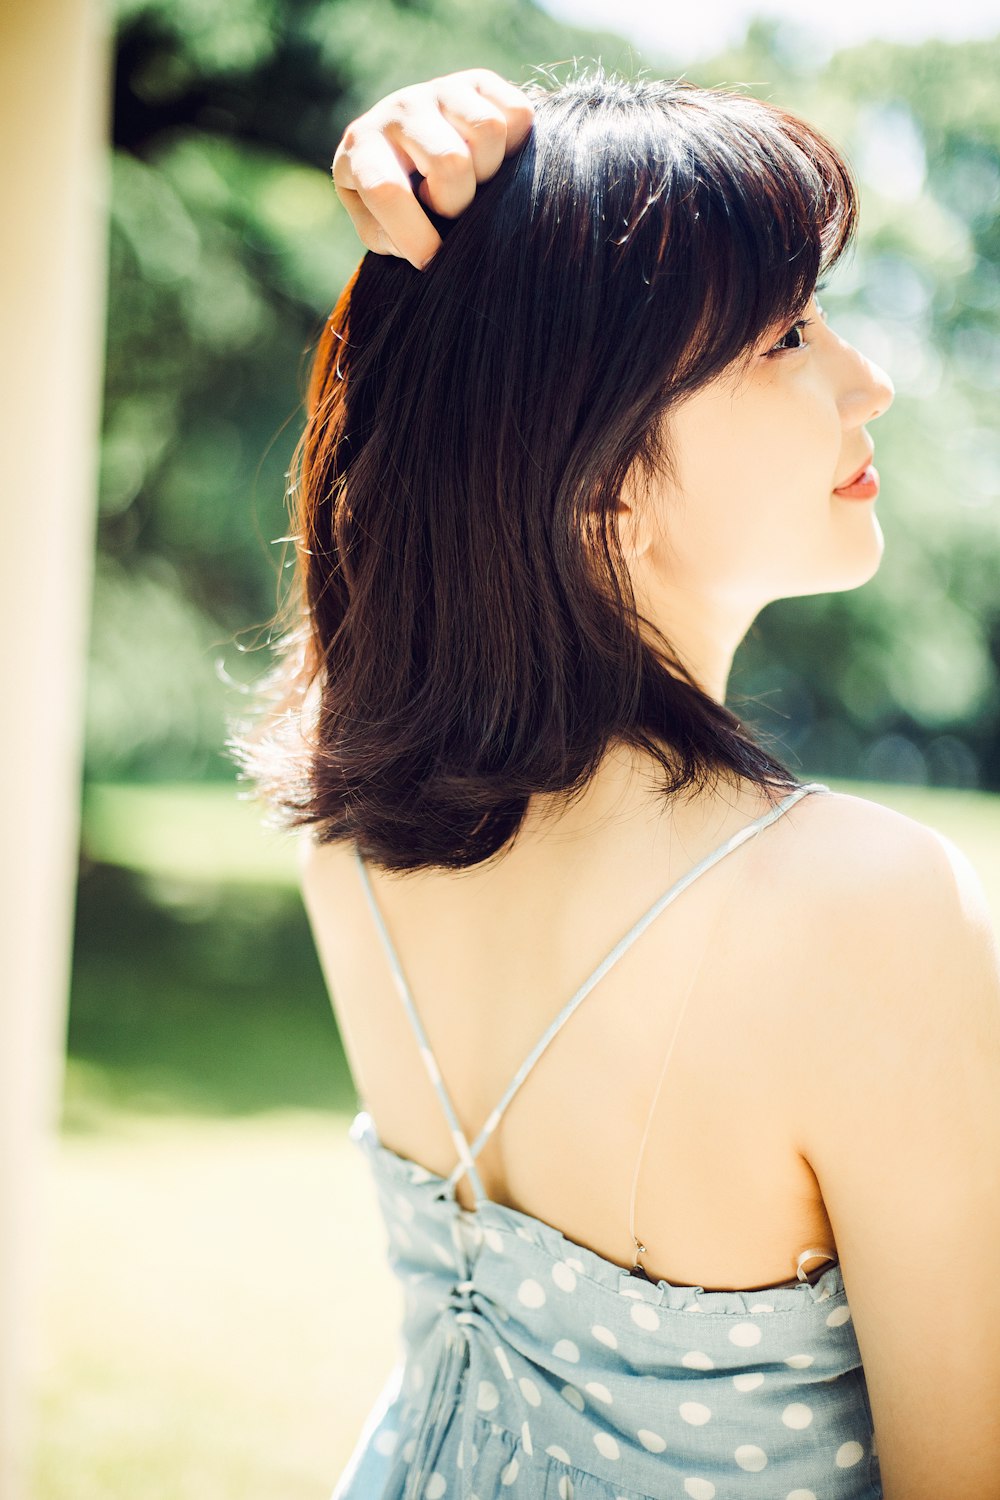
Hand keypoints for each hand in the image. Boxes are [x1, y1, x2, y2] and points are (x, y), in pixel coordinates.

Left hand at [332, 69, 534, 269]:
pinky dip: (516, 146)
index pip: (387, 190)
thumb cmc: (391, 197)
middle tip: (450, 212)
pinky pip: (517, 114)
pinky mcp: (478, 81)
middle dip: (459, 203)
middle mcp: (399, 108)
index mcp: (362, 147)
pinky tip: (492, 160)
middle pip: (451, 162)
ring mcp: (440, 90)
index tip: (431, 261)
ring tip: (472, 182)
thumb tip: (427, 243)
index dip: (414, 234)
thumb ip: (389, 239)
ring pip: (489, 132)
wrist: (405, 142)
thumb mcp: (375, 224)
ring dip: (490, 173)